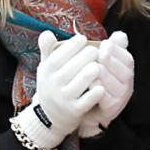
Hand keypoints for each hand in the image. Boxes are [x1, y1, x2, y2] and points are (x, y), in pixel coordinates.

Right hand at [10, 33, 101, 149]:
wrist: (50, 116)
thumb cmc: (53, 84)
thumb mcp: (47, 67)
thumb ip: (48, 49)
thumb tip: (46, 32)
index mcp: (46, 70)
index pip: (59, 54)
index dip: (73, 45)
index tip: (83, 39)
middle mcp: (53, 84)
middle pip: (72, 67)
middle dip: (86, 56)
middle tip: (97, 50)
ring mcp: (63, 98)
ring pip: (80, 82)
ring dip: (91, 72)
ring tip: (99, 65)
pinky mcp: (74, 111)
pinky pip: (86, 101)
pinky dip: (95, 93)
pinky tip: (102, 86)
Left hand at [81, 33, 133, 137]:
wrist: (88, 107)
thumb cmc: (96, 81)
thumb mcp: (105, 63)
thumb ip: (112, 48)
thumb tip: (119, 34)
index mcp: (126, 71)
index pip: (127, 59)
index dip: (117, 51)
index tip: (105, 43)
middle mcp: (127, 84)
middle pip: (124, 71)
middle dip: (111, 61)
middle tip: (98, 53)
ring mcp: (120, 97)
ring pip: (115, 85)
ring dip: (104, 75)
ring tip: (92, 67)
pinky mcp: (111, 109)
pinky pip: (106, 99)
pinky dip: (99, 90)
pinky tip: (89, 83)